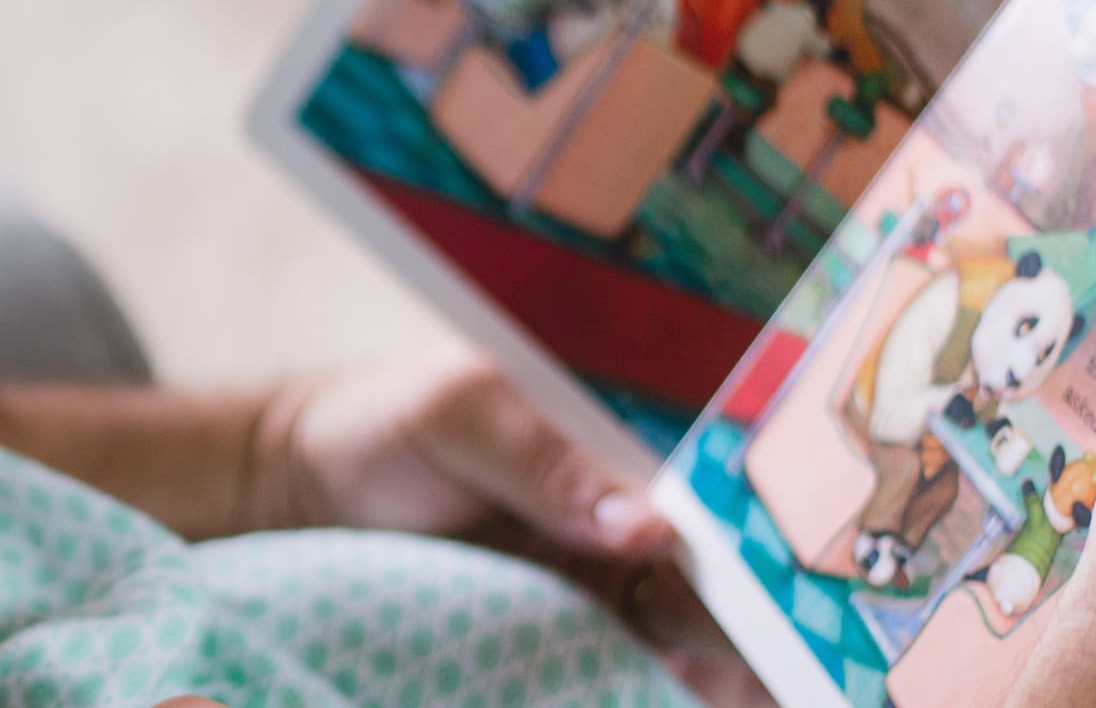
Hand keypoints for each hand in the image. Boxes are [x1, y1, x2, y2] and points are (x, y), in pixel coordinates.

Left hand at [264, 358, 770, 705]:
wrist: (308, 492)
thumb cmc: (384, 426)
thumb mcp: (455, 416)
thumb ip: (542, 460)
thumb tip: (646, 523)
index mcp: (623, 435)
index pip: (715, 489)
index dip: (758, 540)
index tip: (787, 593)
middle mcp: (631, 505)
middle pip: (720, 569)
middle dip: (757, 616)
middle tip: (781, 663)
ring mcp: (606, 572)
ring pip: (690, 626)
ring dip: (725, 662)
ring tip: (746, 692)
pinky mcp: (572, 626)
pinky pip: (635, 660)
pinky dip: (665, 684)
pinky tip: (694, 699)